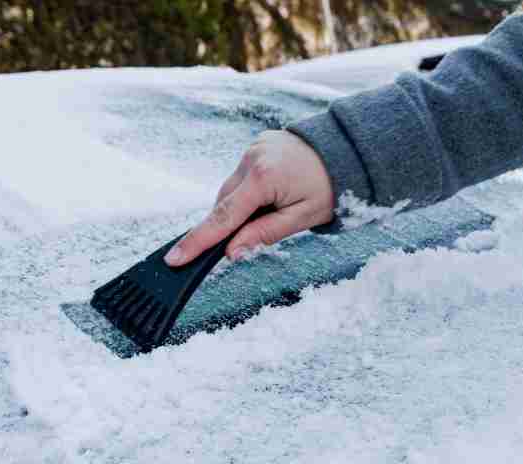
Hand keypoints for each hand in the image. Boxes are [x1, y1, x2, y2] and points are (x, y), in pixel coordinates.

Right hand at [164, 130, 335, 266]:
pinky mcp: (256, 145)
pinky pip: (242, 176)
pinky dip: (248, 191)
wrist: (347, 150)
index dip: (198, 241)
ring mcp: (252, 148)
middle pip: (225, 203)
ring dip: (241, 207)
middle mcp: (251, 159)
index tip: (174, 258)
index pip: (223, 217)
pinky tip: (271, 194)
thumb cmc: (330, 187)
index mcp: (263, 178)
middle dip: (231, 223)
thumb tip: (231, 252)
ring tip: (273, 209)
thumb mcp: (301, 218)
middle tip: (252, 235)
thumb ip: (264, 234)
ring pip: (232, 190)